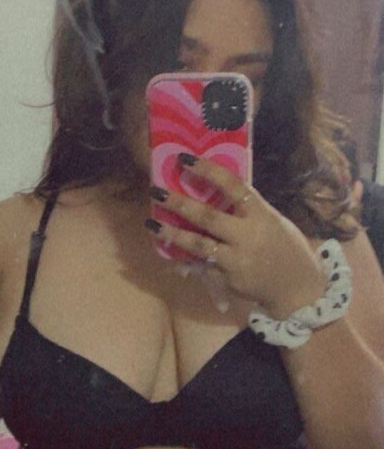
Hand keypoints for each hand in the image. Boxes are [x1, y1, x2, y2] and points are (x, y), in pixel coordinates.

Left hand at [148, 155, 327, 315]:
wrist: (297, 289)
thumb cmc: (286, 248)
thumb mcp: (272, 221)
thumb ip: (246, 210)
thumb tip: (215, 193)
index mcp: (261, 214)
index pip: (232, 186)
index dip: (207, 171)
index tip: (184, 159)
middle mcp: (247, 236)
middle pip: (208, 217)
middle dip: (180, 203)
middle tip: (156, 191)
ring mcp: (236, 260)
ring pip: (199, 245)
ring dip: (173, 234)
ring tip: (152, 224)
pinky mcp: (227, 280)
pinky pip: (202, 265)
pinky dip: (185, 257)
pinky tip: (168, 249)